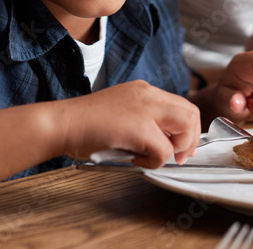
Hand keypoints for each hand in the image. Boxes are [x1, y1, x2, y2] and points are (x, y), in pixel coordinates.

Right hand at [59, 80, 200, 167]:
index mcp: (143, 90)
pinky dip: (154, 161)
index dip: (187, 129)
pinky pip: (164, 150)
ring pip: (186, 127)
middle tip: (178, 157)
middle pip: (191, 113)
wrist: (61, 123)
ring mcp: (145, 108)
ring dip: (176, 148)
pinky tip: (135, 159)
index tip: (180, 146)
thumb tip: (164, 142)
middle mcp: (148, 94)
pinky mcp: (139, 127)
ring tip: (154, 157)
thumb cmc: (84, 124)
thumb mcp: (121, 112)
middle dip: (190, 139)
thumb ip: (143, 120)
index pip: (181, 105)